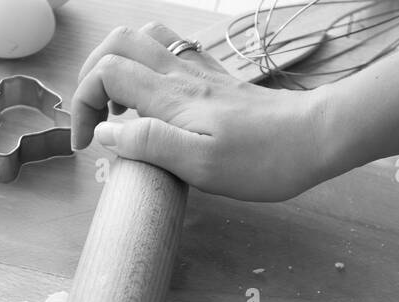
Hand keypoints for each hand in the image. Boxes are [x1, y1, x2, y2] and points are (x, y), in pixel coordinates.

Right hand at [72, 22, 341, 200]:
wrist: (317, 138)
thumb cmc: (263, 161)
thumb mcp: (200, 165)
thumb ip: (148, 144)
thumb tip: (104, 134)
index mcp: (171, 97)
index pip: (105, 74)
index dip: (82, 104)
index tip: (85, 146)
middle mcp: (182, 75)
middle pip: (117, 44)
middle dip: (91, 76)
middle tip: (95, 120)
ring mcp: (201, 72)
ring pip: (144, 39)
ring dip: (118, 65)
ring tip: (120, 109)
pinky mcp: (217, 79)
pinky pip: (172, 50)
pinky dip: (149, 65)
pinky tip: (157, 99)